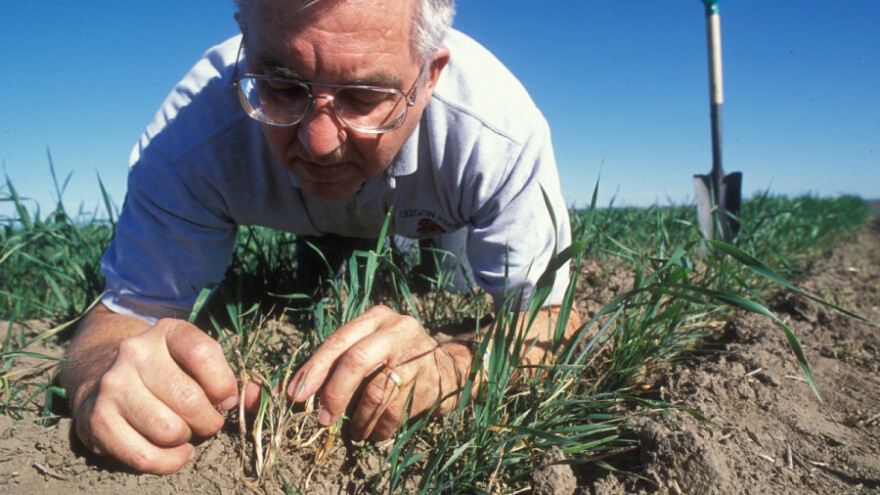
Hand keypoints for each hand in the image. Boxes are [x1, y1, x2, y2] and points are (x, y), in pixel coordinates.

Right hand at [69, 317, 238, 473]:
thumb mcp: (198, 362)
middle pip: (189, 400)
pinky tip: (175, 452)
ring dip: (187, 440)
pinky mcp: (97, 419)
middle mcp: (135, 352)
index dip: (223, 384)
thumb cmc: (168, 371)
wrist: (103, 375)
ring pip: (168, 431)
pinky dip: (168, 462)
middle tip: (207, 421)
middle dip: (209, 420)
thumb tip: (256, 398)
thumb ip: (233, 379)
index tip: (226, 399)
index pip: (203, 354)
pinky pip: (144, 456)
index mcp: (167, 331)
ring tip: (186, 431)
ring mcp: (112, 385)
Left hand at [287, 305, 471, 439]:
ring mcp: (417, 354)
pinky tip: (376, 432)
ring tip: (354, 432)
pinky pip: (395, 413)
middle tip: (323, 419)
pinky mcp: (431, 381)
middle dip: (334, 394)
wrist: (452, 366)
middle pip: (356, 360)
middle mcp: (398, 330)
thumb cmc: (398, 358)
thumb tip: (298, 390)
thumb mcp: (371, 347)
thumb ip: (341, 361)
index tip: (296, 395)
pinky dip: (379, 428)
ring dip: (358, 419)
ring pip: (375, 392)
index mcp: (376, 318)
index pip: (338, 341)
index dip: (314, 369)